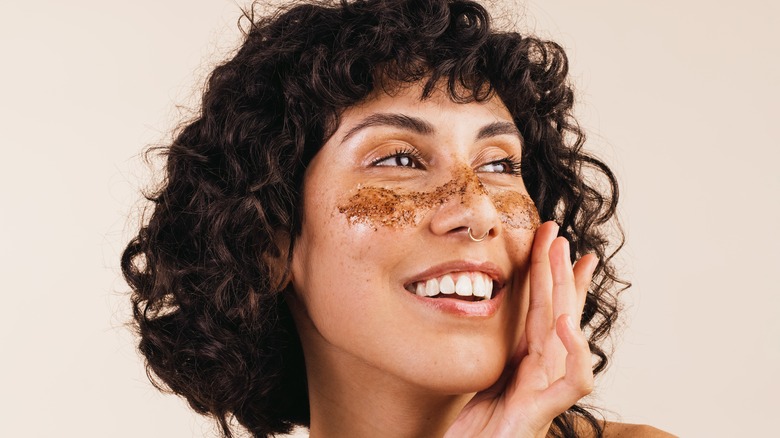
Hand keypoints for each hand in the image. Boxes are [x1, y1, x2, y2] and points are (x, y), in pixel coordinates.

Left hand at [445, 221, 596, 437]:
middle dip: (561, 270)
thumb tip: (481, 319)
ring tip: (566, 258)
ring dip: (568, 292)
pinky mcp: (544, 410)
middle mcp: (541, 371)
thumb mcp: (482, 380)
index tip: (556, 244)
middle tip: (558, 233)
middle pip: (558, 311)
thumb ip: (495, 355)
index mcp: (526, 361)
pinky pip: (573, 379)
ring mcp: (546, 389)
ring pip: (566, 333)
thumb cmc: (476, 432)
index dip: (552, 278)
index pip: (543, 310)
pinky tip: (563, 324)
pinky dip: (574, 351)